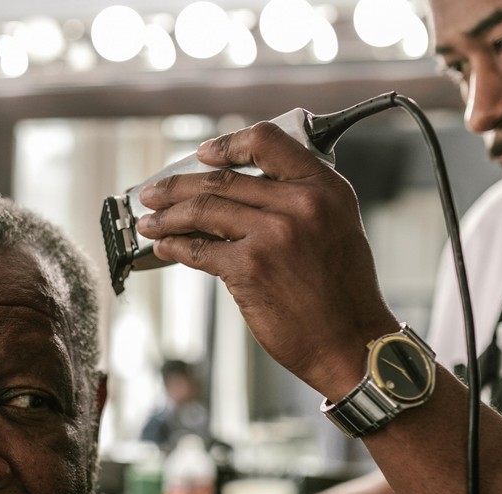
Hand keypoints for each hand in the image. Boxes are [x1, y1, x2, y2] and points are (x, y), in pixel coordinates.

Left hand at [136, 120, 398, 398]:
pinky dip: (175, 247)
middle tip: (155, 192)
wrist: (351, 343)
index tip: (203, 154)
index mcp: (325, 188)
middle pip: (222, 179)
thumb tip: (241, 192)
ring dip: (167, 216)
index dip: (227, 145)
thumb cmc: (343, 294)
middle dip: (178, 186)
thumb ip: (299, 201)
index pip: (267, 142)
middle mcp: (300, 204)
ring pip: (203, 210)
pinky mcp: (250, 267)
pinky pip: (199, 250)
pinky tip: (164, 248)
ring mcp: (273, 234)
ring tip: (150, 221)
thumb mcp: (336, 227)